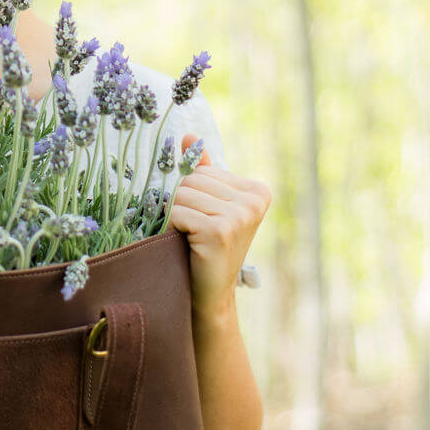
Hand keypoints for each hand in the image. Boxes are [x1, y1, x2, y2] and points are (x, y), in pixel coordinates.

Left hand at [167, 134, 269, 316]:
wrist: (208, 294)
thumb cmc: (206, 247)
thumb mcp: (210, 206)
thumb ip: (203, 171)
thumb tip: (187, 135)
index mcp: (257, 191)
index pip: (203, 171)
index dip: (192, 194)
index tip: (205, 220)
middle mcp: (254, 201)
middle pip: (192, 179)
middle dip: (181, 203)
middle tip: (193, 231)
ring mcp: (240, 216)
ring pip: (182, 193)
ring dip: (175, 215)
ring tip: (190, 237)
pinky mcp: (221, 230)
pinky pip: (178, 211)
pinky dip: (172, 226)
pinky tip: (187, 244)